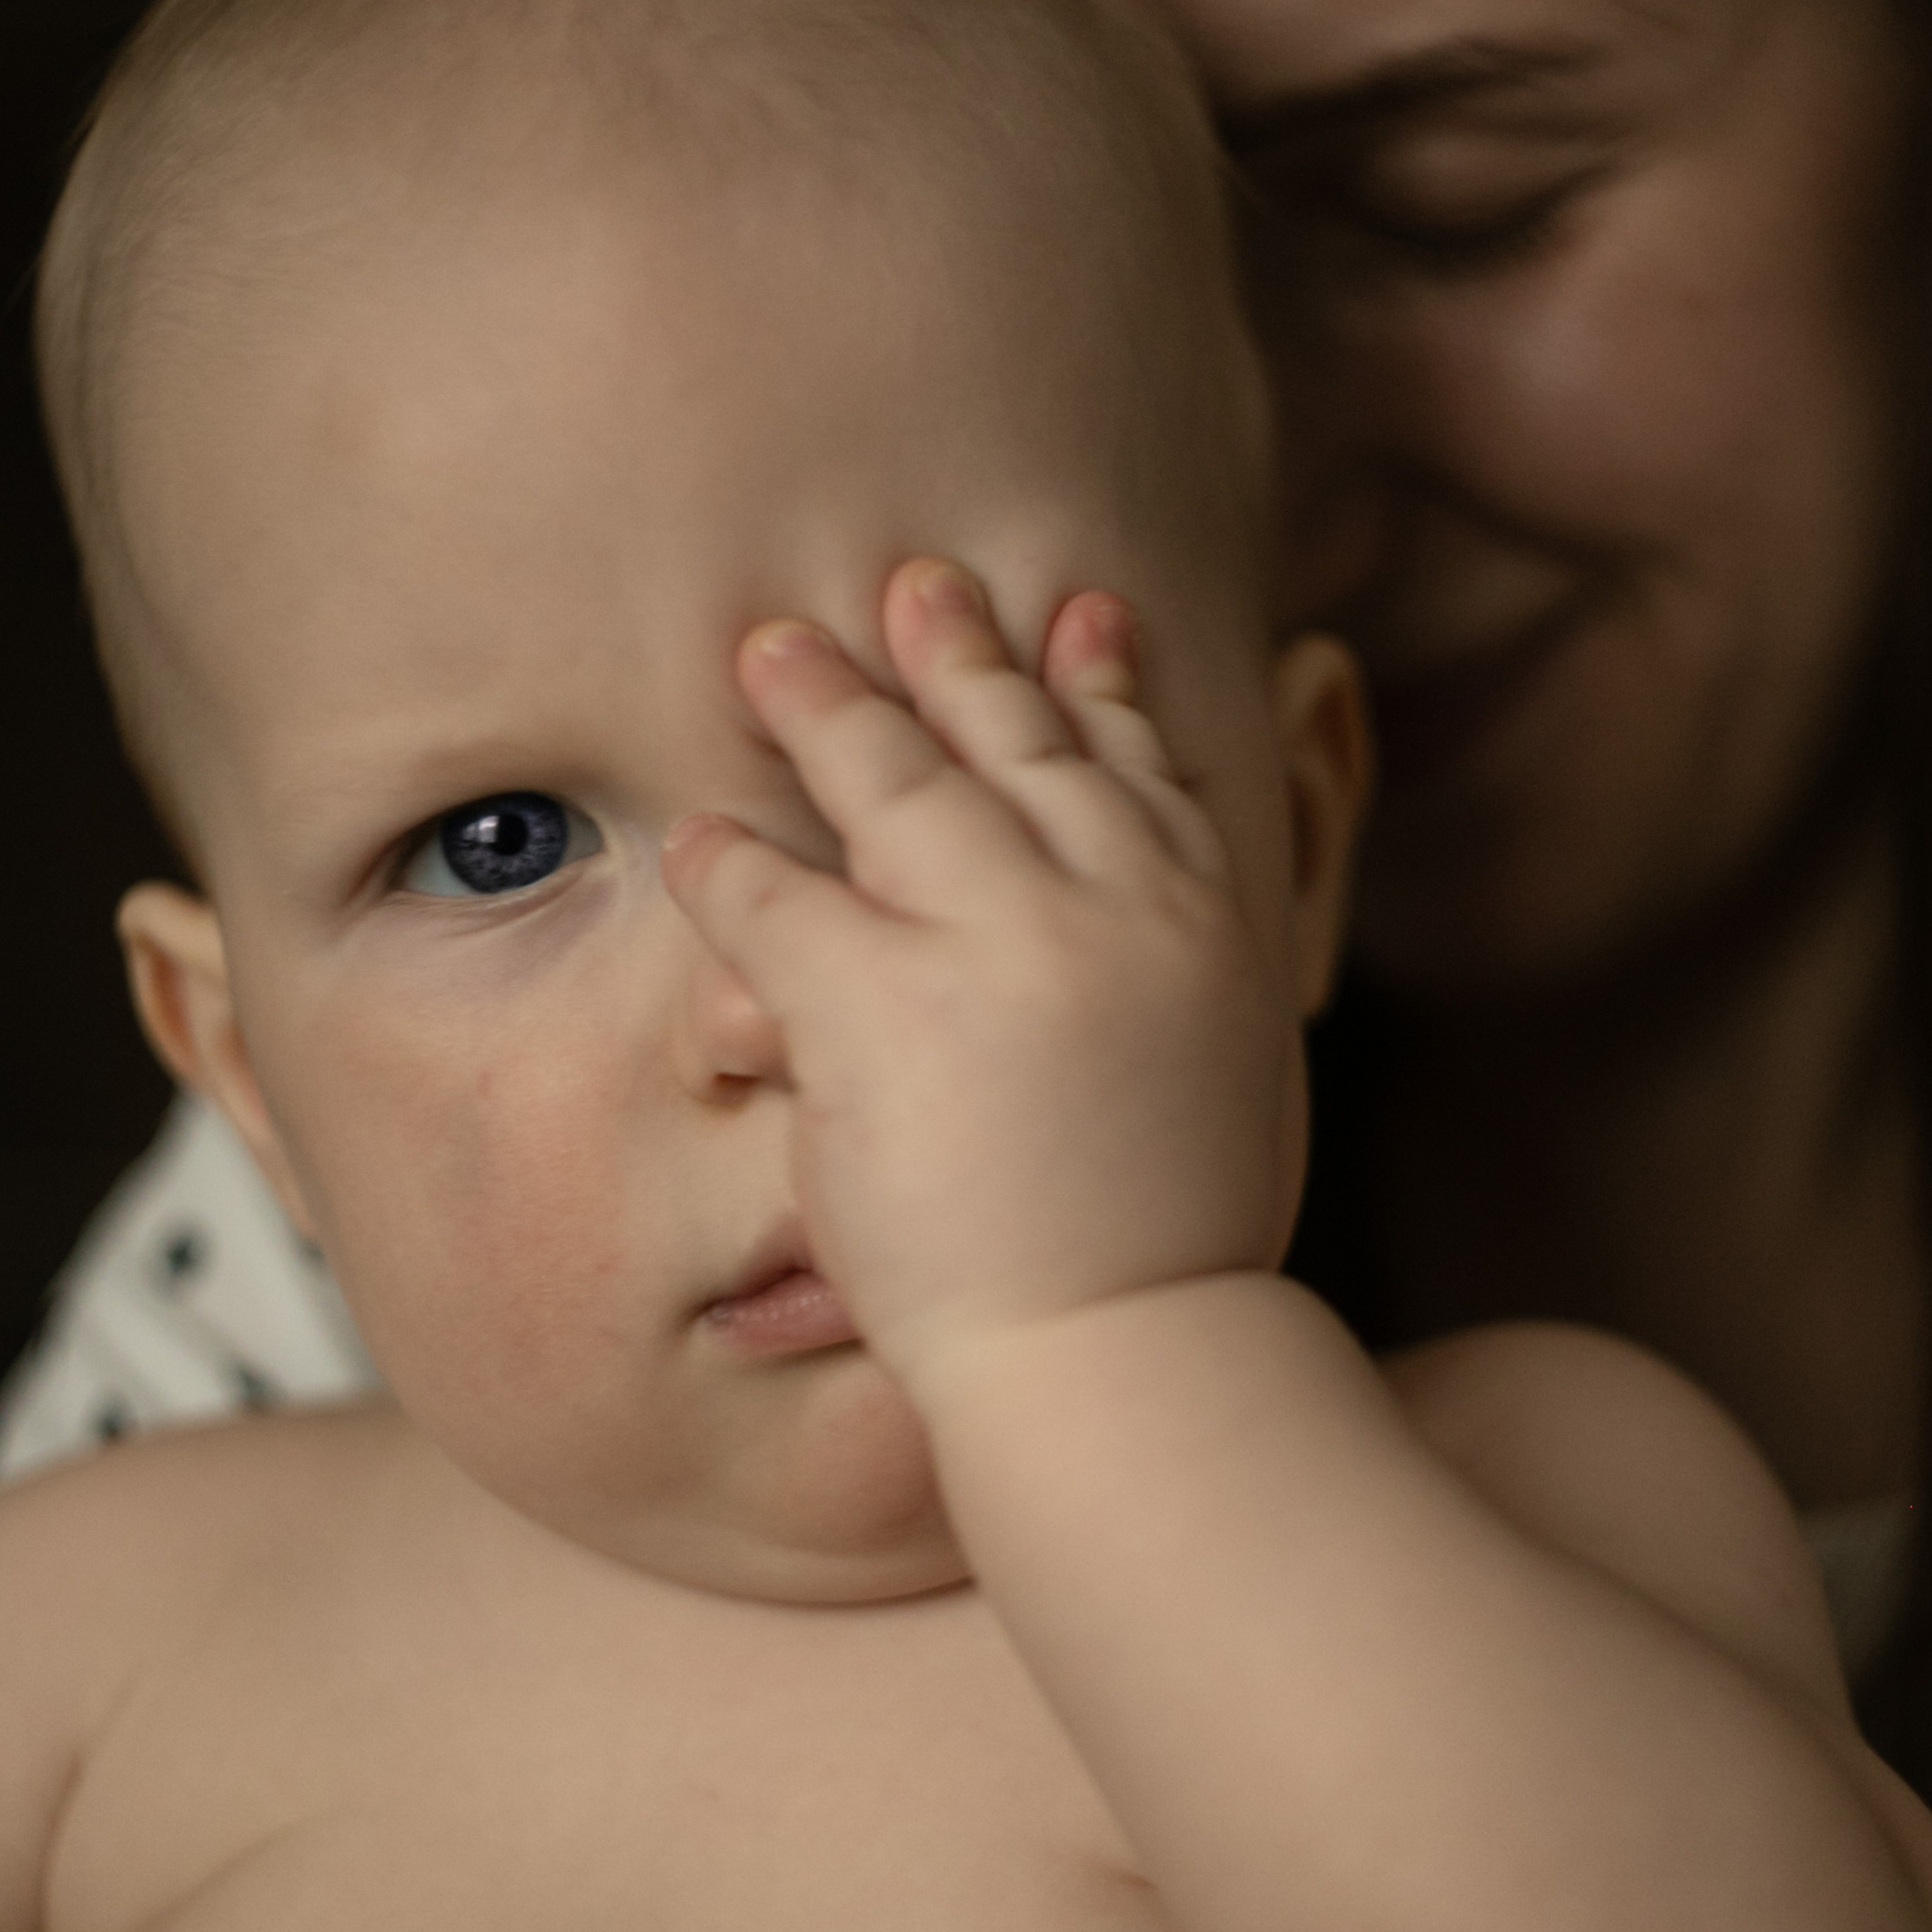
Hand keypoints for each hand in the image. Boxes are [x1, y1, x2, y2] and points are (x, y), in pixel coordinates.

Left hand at [663, 560, 1301, 1393]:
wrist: (1129, 1352)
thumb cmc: (1175, 1258)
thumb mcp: (1237, 1090)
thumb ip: (1200, 999)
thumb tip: (1192, 966)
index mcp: (1202, 922)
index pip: (1142, 770)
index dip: (1101, 687)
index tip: (1081, 614)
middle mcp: (1107, 901)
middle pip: (1015, 744)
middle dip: (957, 654)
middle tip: (909, 579)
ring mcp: (991, 943)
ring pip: (892, 786)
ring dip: (824, 707)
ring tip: (768, 649)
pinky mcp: (879, 1004)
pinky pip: (775, 902)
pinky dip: (729, 866)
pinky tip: (694, 838)